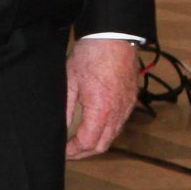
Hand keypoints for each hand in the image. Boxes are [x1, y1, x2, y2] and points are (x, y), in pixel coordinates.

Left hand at [65, 37, 139, 158]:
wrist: (114, 37)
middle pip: (101, 146)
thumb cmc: (90, 55)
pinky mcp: (131, 101)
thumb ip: (64, 109)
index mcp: (101, 110)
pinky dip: (106, 132)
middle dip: (83, 153)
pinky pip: (119, 125)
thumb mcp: (69, 81)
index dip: (73, 152)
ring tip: (78, 142)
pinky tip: (93, 128)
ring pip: (112, 137)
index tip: (62, 151)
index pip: (87, 143)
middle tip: (68, 152)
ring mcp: (127, 107)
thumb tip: (59, 129)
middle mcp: (117, 112)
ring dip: (95, 143)